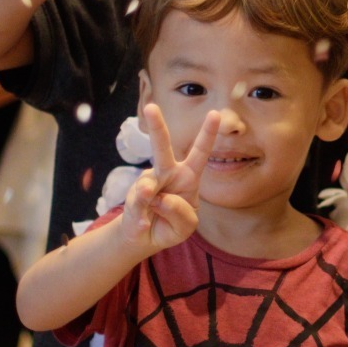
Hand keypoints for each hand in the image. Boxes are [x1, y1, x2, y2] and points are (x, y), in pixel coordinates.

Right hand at [119, 102, 216, 251]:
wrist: (144, 238)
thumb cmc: (171, 225)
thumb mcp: (186, 226)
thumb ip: (181, 213)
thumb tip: (160, 197)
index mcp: (188, 177)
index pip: (199, 153)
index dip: (207, 134)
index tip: (215, 113)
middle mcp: (166, 175)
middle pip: (162, 149)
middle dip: (157, 128)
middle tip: (150, 107)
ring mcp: (147, 185)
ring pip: (147, 187)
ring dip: (148, 198)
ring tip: (151, 210)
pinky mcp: (132, 199)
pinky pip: (136, 208)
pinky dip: (141, 221)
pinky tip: (143, 225)